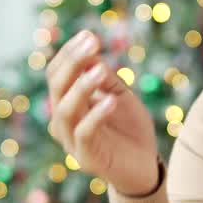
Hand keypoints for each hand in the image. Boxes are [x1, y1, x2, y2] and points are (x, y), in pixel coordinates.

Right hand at [45, 29, 159, 194]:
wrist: (145, 166)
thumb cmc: (130, 129)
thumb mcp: (119, 95)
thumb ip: (104, 77)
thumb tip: (89, 49)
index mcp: (68, 103)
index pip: (57, 74)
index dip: (70, 53)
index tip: (89, 35)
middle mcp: (63, 121)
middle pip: (57, 87)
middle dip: (73, 62)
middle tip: (91, 43)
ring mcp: (71, 141)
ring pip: (65, 110)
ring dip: (82, 86)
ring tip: (101, 69)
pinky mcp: (86, 158)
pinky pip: (84, 133)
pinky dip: (96, 115)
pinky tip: (111, 101)